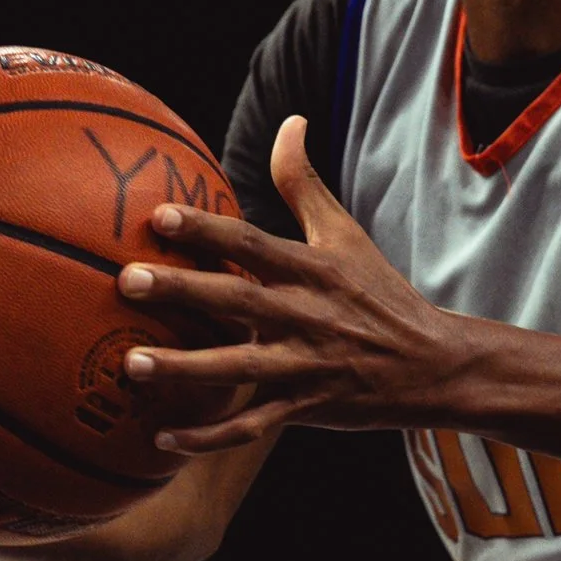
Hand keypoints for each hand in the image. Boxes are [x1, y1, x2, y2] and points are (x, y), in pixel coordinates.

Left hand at [114, 115, 468, 451]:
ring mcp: (304, 366)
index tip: (159, 218)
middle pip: (236, 301)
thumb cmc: (380, 296)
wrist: (432, 365)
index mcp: (310, 271)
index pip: (252, 245)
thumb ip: (304, 183)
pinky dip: (209, 438)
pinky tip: (162, 440)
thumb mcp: (347, 235)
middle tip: (127, 281)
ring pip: (236, 369)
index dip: (207, 231)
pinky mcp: (305, 407)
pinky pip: (250, 427)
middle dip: (181, 292)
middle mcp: (304, 316)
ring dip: (183, 370)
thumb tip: (288, 121)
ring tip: (130, 365)